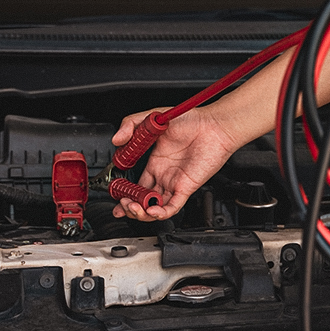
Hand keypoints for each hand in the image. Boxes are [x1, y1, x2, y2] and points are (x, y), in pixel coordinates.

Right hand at [110, 107, 239, 220]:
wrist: (214, 124)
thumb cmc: (192, 120)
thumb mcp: (152, 117)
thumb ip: (130, 125)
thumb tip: (116, 141)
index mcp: (156, 162)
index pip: (137, 184)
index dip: (125, 193)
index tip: (115, 196)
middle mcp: (165, 174)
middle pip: (144, 199)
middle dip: (130, 207)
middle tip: (122, 204)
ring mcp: (175, 182)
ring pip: (156, 207)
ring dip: (142, 213)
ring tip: (133, 208)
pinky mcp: (186, 187)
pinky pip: (173, 206)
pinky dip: (161, 212)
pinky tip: (151, 210)